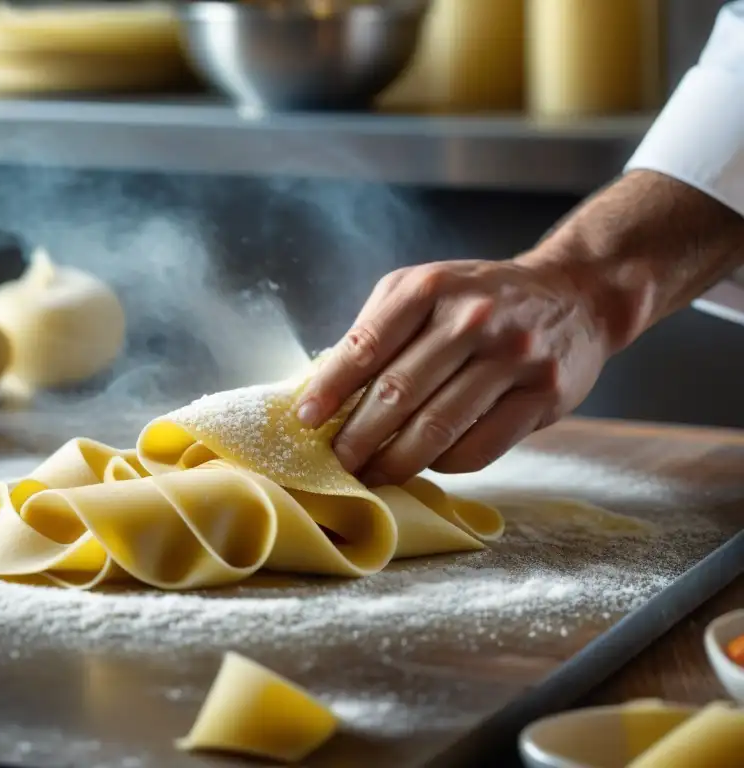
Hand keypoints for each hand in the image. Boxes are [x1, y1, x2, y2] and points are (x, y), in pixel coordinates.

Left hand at [294, 256, 610, 484]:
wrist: (575, 295)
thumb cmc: (480, 298)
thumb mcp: (425, 289)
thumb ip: (378, 330)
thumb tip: (325, 389)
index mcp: (430, 287)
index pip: (366, 345)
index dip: (330, 389)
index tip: (306, 420)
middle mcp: (472, 317)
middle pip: (397, 392)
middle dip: (357, 437)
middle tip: (334, 464)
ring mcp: (512, 357)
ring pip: (437, 426)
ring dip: (394, 461)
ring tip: (370, 476)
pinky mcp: (542, 395)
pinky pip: (479, 446)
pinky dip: (443, 463)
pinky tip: (426, 464)